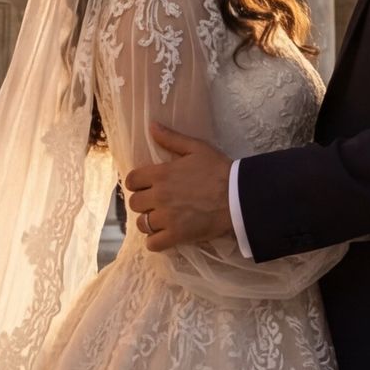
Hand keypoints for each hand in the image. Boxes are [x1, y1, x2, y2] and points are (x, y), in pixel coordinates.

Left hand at [121, 125, 233, 251]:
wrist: (238, 196)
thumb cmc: (219, 170)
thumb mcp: (196, 148)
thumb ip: (171, 139)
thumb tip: (151, 126)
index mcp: (161, 174)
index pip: (131, 180)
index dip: (137, 183)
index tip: (147, 185)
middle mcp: (159, 196)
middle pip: (134, 203)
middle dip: (143, 202)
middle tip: (157, 202)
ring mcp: (166, 218)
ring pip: (142, 224)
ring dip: (149, 222)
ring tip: (161, 220)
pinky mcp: (177, 235)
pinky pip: (153, 243)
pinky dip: (156, 241)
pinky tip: (165, 235)